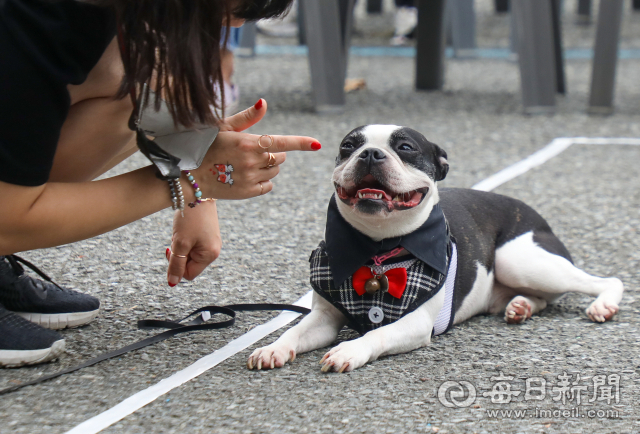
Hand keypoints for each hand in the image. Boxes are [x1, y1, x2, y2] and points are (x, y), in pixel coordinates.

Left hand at [165, 200, 220, 285]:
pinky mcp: (208, 234)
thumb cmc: (190, 218)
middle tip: (177, 239)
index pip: (188, 274)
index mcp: (210, 255)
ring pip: (190, 253)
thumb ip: (176, 264)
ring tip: (181, 231)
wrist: (198, 192)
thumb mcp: (180, 243)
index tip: (172, 249)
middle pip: (189, 264)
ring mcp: (212, 242)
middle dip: (179, 254)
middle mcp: (214, 250)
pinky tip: (185, 228)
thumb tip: (173, 282)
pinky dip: (185, 239)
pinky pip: (193, 244)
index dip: (177, 265)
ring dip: (181, 246)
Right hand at [191, 99, 321, 199]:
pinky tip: (247, 176)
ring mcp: (251, 178)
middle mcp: (252, 161)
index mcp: (248, 142)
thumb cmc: (206, 146)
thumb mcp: (223, 128)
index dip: (301, 143)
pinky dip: (263, 181)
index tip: (317, 144)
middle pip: (279, 157)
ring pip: (275, 171)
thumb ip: (247, 118)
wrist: (189, 175)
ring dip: (267, 167)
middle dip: (272, 153)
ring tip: (246, 164)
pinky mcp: (248, 192)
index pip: (282, 142)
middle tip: (252, 152)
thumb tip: (264, 103)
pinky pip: (268, 186)